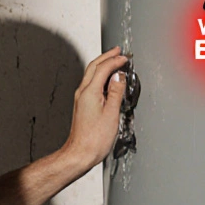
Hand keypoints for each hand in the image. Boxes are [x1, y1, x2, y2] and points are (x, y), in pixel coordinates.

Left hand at [60, 47, 129, 169]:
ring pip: (91, 74)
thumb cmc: (94, 139)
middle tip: (117, 51)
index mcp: (90, 92)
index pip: (103, 68)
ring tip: (113, 61)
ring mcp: (81, 99)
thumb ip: (116, 93)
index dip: (115, 60)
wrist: (80, 153)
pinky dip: (100, 75)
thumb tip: (119, 77)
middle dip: (106, 57)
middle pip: (93, 67)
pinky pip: (91, 83)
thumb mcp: (111, 114)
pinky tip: (107, 80)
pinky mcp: (82, 105)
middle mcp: (83, 93)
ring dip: (102, 65)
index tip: (124, 57)